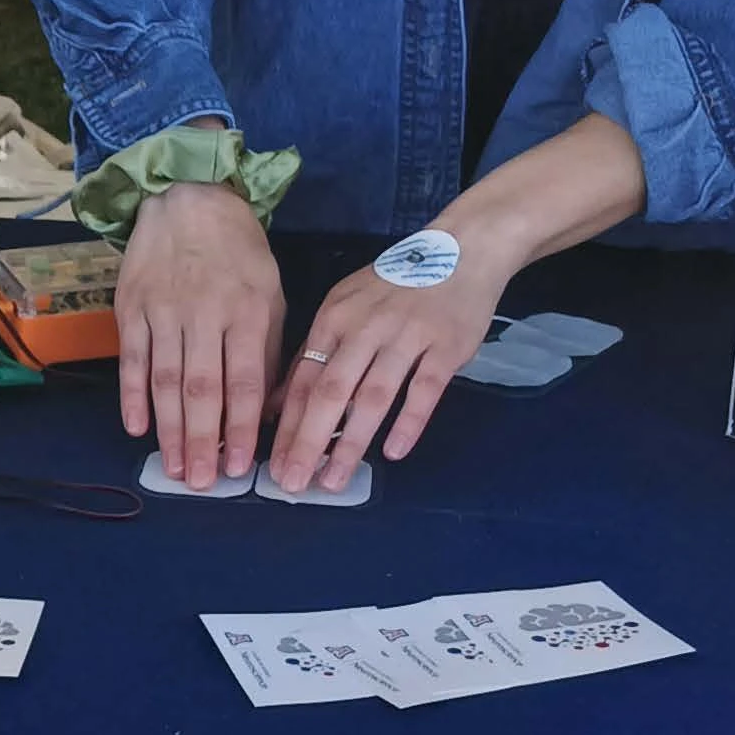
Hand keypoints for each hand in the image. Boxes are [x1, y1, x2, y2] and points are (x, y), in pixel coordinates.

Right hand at [116, 178, 284, 488]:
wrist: (189, 200)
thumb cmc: (239, 254)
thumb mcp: (270, 296)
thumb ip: (268, 352)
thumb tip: (267, 410)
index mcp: (245, 312)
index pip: (243, 382)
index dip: (240, 428)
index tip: (240, 468)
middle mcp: (203, 315)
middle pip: (200, 389)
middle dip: (201, 441)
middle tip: (202, 483)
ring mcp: (163, 311)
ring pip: (164, 381)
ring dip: (168, 429)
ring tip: (174, 467)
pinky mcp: (132, 308)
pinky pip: (132, 359)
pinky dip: (132, 396)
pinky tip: (136, 428)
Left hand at [265, 248, 506, 492]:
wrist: (462, 251)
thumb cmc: (394, 288)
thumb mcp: (344, 308)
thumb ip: (313, 355)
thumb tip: (274, 406)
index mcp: (333, 319)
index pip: (302, 380)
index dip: (285, 426)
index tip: (272, 465)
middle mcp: (365, 328)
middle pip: (330, 392)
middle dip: (307, 441)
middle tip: (292, 483)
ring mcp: (407, 337)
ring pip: (373, 397)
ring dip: (351, 443)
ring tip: (335, 480)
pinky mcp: (446, 347)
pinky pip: (424, 390)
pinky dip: (409, 422)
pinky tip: (394, 453)